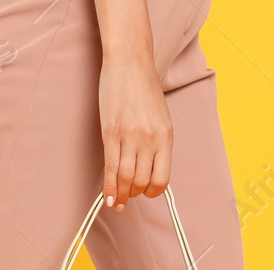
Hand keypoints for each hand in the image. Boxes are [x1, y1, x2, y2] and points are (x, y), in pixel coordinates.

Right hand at [98, 55, 171, 211]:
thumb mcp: (161, 118)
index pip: (162, 178)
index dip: (153, 192)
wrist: (129, 63)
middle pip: (142, 182)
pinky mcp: (110, 133)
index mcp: (166, 137)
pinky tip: (107, 198)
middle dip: (134, 195)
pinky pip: (110, 167)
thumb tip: (150, 170)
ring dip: (120, 195)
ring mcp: (129, 137)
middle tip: (128, 198)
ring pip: (125, 178)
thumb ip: (157, 143)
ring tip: (117, 202)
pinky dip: (108, 187)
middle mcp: (149, 139)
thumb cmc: (144, 89)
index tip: (147, 194)